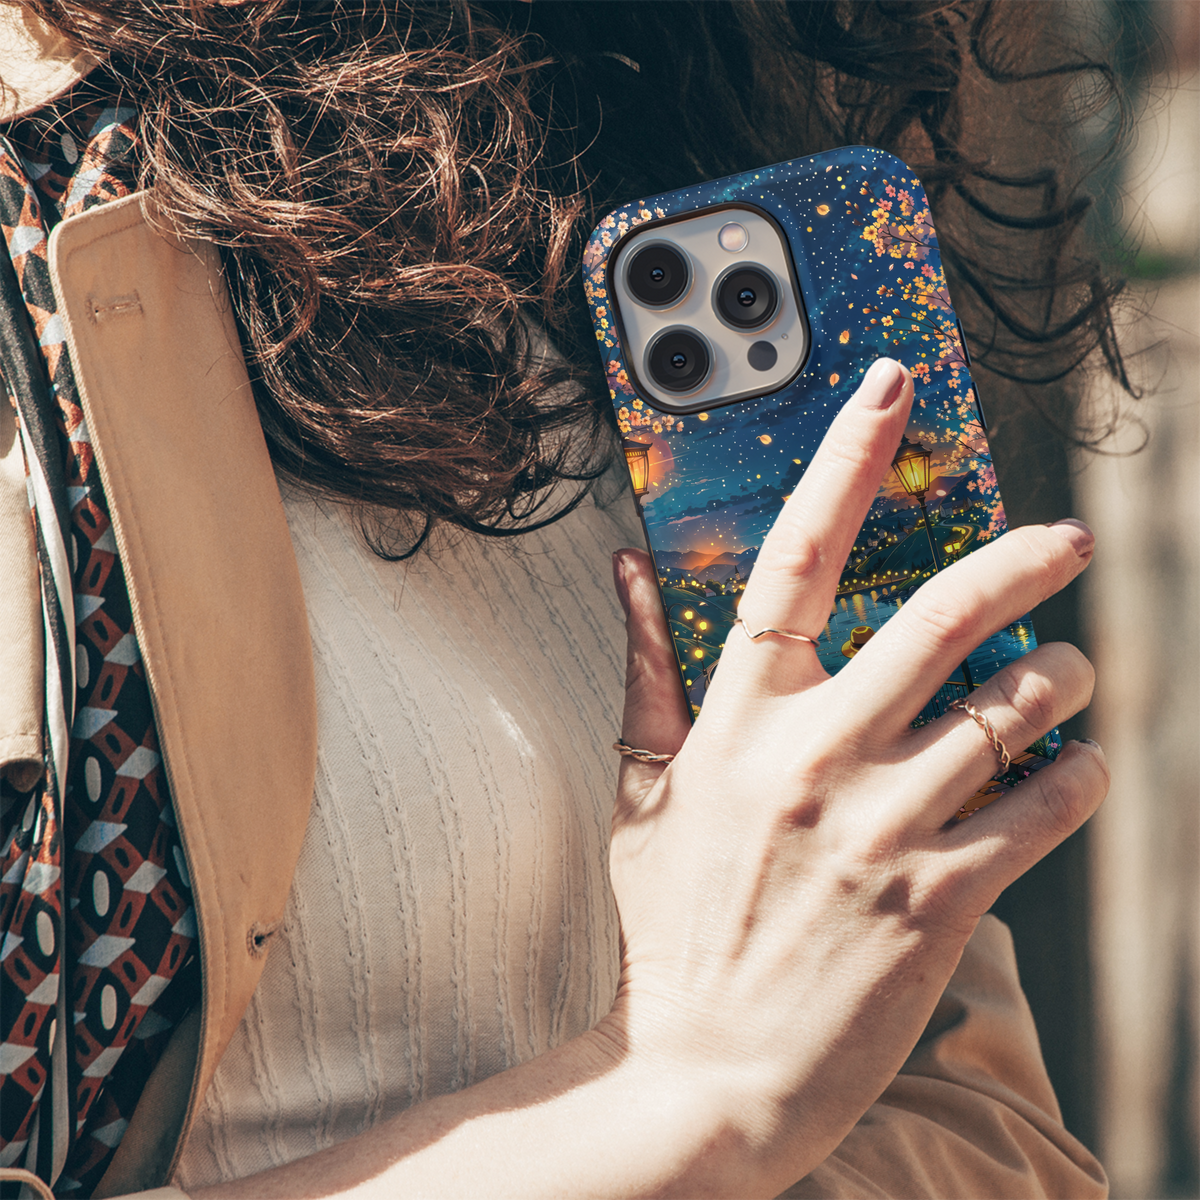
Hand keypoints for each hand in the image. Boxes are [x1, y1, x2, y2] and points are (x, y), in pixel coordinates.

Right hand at [606, 357, 1107, 1193]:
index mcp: (737, 722)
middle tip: (1064, 539)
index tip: (888, 390)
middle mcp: (815, 759)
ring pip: (1014, 710)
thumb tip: (628, 571)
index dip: (843, 463)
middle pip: (941, 618)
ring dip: (1065, 680)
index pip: (792, 560)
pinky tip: (1074, 769)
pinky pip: (1045, 807)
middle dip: (1023, 561)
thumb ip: (646, 672)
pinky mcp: (941, 899)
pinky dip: (1078, 775)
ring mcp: (882, 828)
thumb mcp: (642, 793)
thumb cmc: (673, 926)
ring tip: (1072, 676)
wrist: (706, 1072)